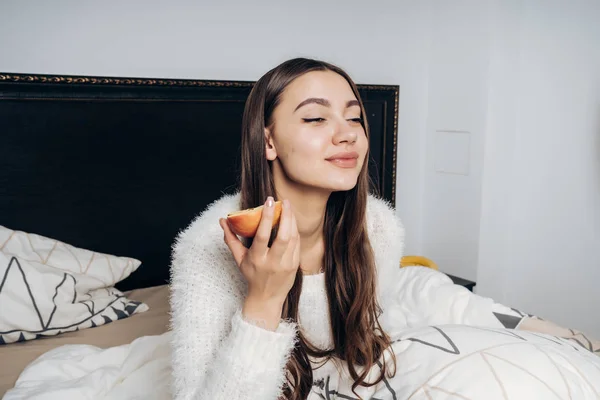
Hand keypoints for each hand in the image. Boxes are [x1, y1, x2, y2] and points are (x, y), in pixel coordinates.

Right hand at [220, 197, 299, 329]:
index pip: (263, 235)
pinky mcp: (295, 265)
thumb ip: (231, 239)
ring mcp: (286, 264)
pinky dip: (295, 231)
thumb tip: (222, 221)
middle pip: (283, 236)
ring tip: (289, 207)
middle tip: (285, 201)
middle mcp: (272, 262)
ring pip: (293, 238)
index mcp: (257, 259)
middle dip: (286, 216)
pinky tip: (292, 221)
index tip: (269, 201)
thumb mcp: (239, 259)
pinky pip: (297, 244)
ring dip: (292, 221)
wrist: (267, 297)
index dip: (267, 217)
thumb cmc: (251, 275)